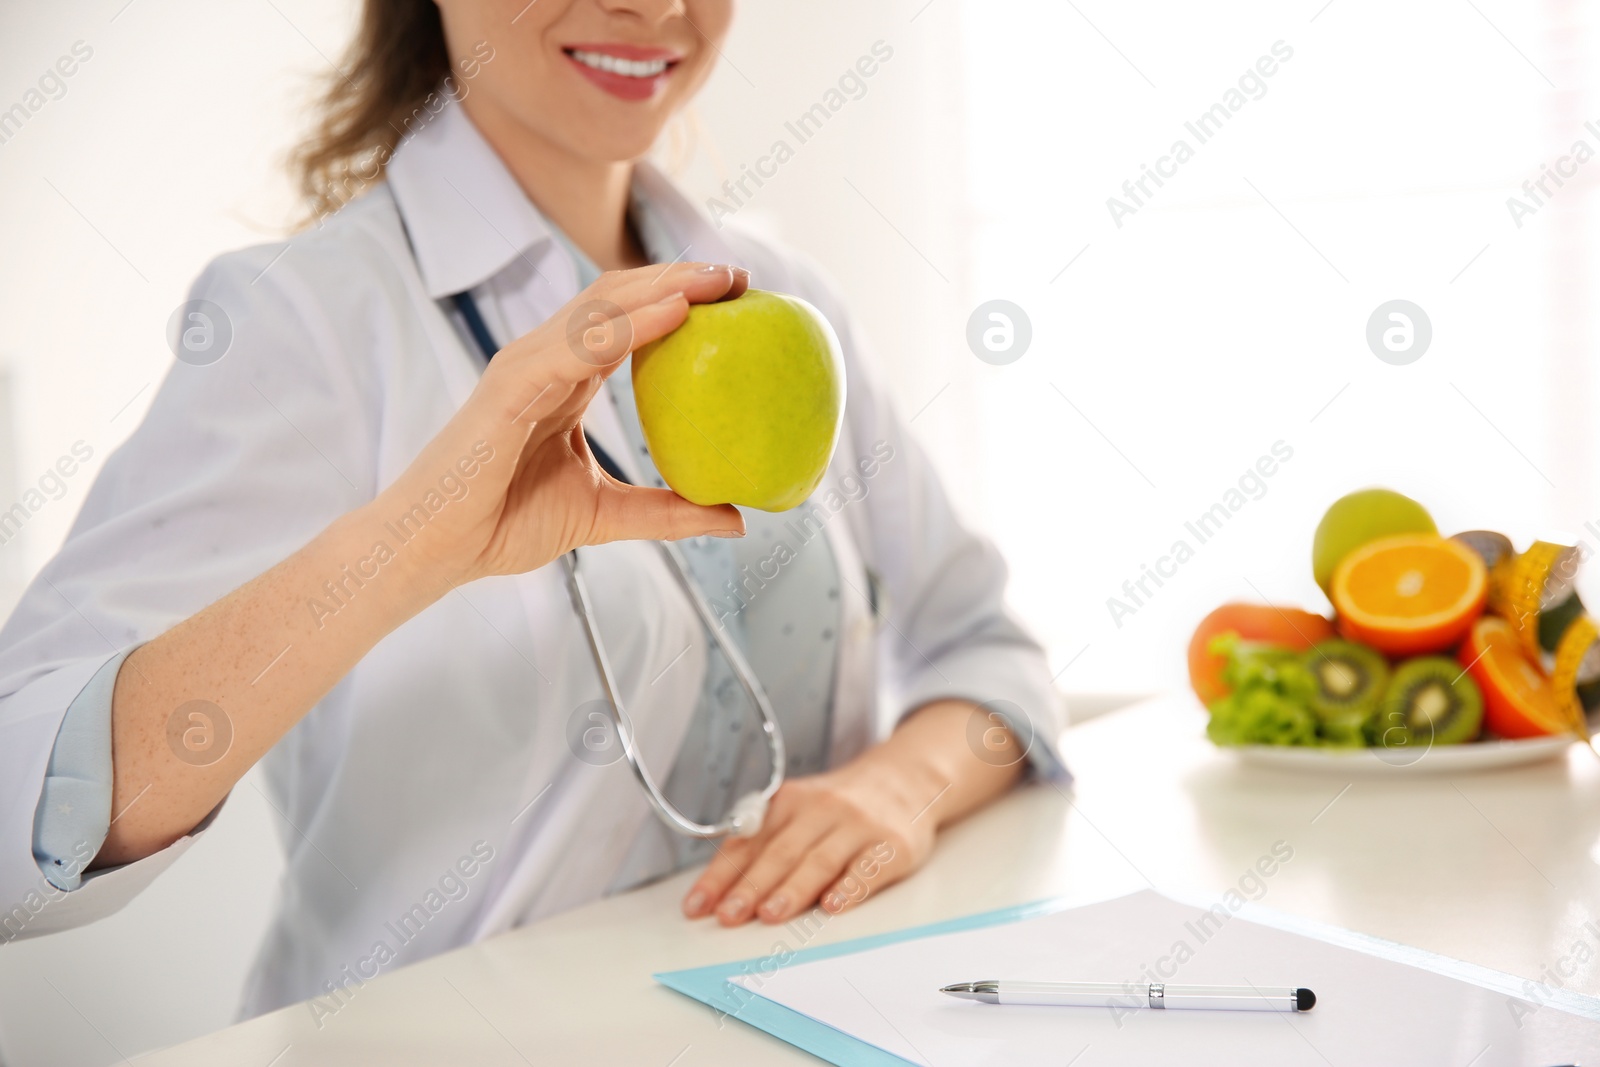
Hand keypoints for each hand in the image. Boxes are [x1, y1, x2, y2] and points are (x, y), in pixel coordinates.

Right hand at [371, 263, 749, 589]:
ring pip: (601, 307)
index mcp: (567, 378)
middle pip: (620, 295)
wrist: (436, 549)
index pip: (629, 318)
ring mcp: (525, 366)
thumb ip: (667, 513)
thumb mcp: (605, 515)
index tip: (741, 297)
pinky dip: (628, 324)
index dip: (682, 298)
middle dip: (682, 277)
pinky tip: (675, 312)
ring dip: (664, 286)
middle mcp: (547, 359)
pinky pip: (576, 345)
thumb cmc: (503, 524)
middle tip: (742, 276)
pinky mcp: (509, 386)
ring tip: (719, 281)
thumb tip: (738, 522)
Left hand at [681, 757, 939, 925]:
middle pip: (780, 852)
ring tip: (769, 914)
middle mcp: (821, 810)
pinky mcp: (890, 846)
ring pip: (819, 860)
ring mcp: (857, 827)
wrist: (903, 780)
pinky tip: (832, 906)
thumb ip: (765, 841)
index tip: (697, 905)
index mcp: (789, 802)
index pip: (747, 842)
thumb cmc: (840, 807)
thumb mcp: (799, 810)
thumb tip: (721, 887)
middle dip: (750, 886)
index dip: (720, 875)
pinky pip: (867, 869)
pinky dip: (849, 888)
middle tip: (728, 915)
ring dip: (792, 889)